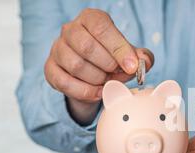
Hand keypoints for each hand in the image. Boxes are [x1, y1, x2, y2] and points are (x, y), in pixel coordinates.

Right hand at [44, 8, 153, 124]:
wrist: (93, 76)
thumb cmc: (113, 59)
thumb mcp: (131, 55)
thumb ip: (141, 57)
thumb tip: (144, 61)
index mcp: (91, 19)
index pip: (101, 27)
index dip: (119, 48)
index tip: (131, 66)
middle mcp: (70, 30)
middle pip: (86, 47)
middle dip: (108, 66)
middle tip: (119, 74)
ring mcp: (57, 49)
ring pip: (76, 65)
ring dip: (98, 79)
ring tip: (108, 82)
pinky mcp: (50, 69)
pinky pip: (64, 82)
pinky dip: (85, 91)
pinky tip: (98, 92)